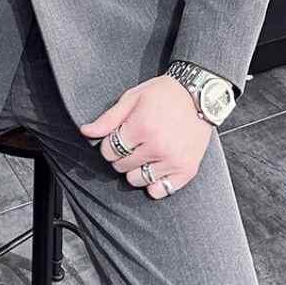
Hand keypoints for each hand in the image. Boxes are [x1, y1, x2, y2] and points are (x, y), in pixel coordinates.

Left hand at [79, 75, 213, 198]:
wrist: (199, 95)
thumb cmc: (163, 94)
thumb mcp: (132, 98)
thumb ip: (109, 118)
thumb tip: (86, 132)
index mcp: (141, 127)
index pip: (109, 150)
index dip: (108, 143)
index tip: (117, 136)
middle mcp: (157, 147)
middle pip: (121, 166)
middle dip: (120, 155)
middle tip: (131, 142)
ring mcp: (173, 161)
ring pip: (137, 180)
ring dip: (134, 169)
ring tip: (143, 153)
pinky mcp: (186, 170)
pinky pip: (161, 191)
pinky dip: (154, 183)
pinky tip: (155, 167)